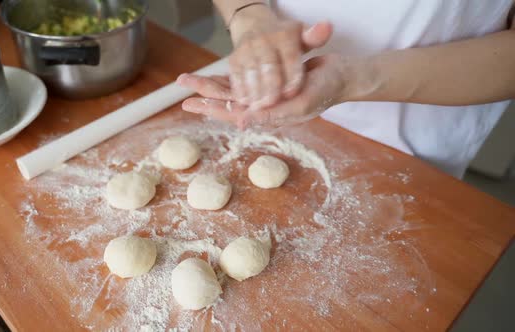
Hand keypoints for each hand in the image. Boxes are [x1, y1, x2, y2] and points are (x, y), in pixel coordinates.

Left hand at [177, 54, 349, 128]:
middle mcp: (264, 107)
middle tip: (181, 87)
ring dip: (212, 86)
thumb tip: (240, 122)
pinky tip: (214, 78)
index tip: (191, 102)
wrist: (343, 76)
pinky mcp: (271, 83)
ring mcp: (267, 96)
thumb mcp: (299, 104)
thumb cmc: (326, 89)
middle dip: (204, 95)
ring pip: (233, 92)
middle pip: (227, 102)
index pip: (233, 114)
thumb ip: (270, 115)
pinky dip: (229, 79)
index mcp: (269, 115)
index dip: (211, 108)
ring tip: (190, 80)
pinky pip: (246, 82)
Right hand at [227, 5, 331, 109]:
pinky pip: (237, 76)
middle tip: (273, 103)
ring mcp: (247, 49)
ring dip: (255, 91)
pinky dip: (241, 90)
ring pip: (251, 73)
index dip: (292, 75)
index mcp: (284, 35)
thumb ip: (315, 37)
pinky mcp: (234, 59)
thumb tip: (326, 27)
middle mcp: (263, 40)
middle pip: (268, 67)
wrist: (254, 26)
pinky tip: (246, 102)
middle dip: (271, 86)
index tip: (292, 93)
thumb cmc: (284, 39)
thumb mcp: (302, 36)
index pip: (290, 57)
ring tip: (259, 107)